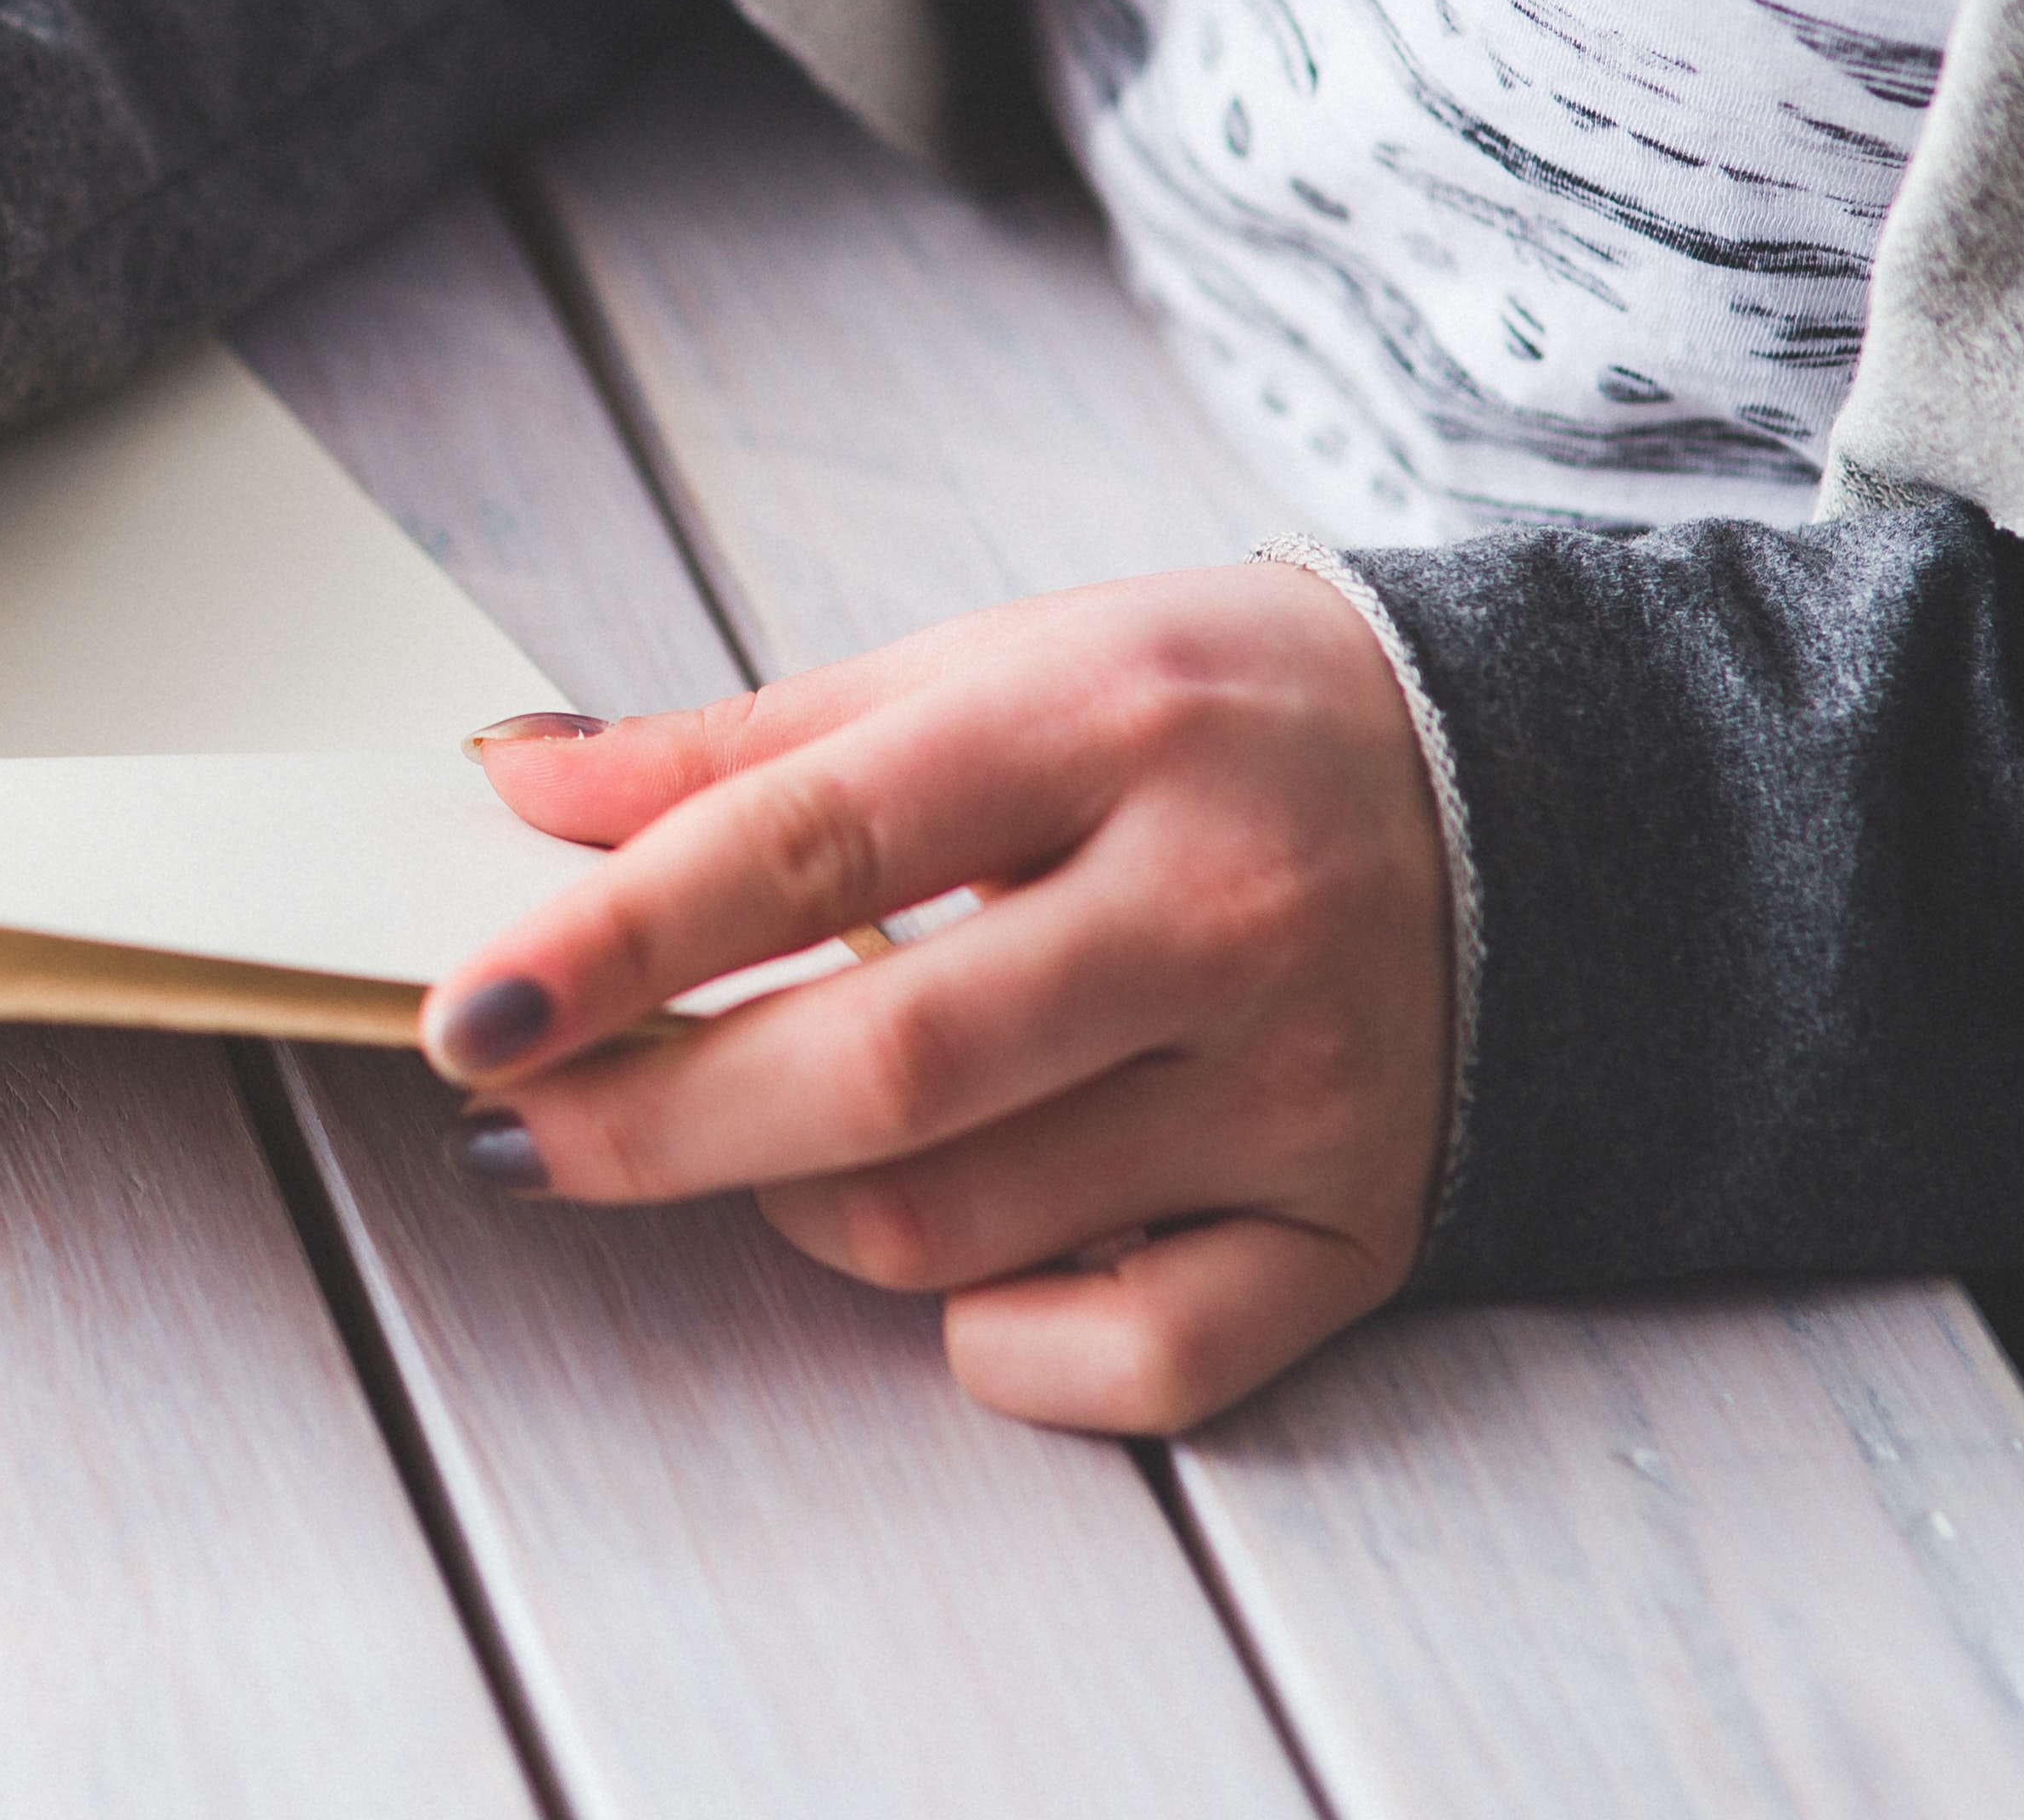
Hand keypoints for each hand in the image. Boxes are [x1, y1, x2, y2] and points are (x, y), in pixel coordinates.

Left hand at [419, 564, 1449, 1431]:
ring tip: (763, 1136)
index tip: (468, 1014)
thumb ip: (748, 743)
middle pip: (877, 1070)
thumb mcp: (992, 662)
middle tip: (516, 1129)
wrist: (1555, 786)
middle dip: (653, 1123)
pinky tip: (953, 1267)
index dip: (610, 943)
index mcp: (1106, 727)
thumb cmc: (1216, 717)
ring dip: (796, 1206)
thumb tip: (519, 787)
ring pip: (962, 1223)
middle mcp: (1215, 910)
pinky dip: (999, 1342)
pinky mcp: (1360, 1228)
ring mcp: (1299, 1085)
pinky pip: (1138, 1360)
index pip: (804, 846)